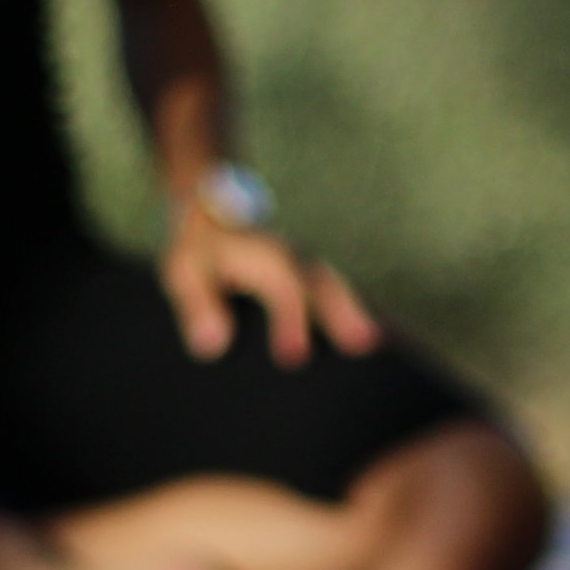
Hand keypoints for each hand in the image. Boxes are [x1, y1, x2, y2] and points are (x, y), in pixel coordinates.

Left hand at [158, 195, 380, 369]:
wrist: (215, 209)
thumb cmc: (199, 249)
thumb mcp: (184, 271)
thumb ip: (199, 305)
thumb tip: (213, 346)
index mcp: (262, 255)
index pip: (282, 288)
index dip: (289, 322)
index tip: (295, 360)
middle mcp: (294, 258)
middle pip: (325, 285)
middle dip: (344, 314)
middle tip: (366, 347)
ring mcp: (310, 267)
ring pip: (340, 290)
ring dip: (360, 316)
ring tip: (384, 349)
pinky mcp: (315, 280)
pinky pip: (342, 297)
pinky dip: (360, 317)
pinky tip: (381, 347)